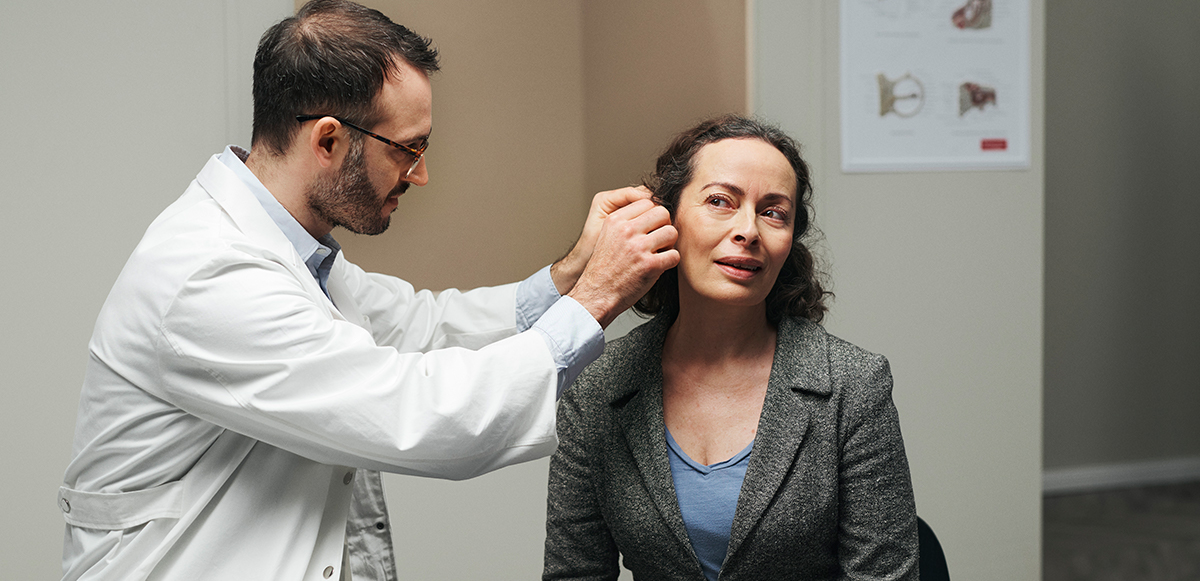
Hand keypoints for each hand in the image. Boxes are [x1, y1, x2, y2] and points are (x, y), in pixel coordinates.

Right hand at [567, 198, 678, 327]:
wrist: (596, 294)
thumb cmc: (604, 269)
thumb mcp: (608, 236)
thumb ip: (627, 223)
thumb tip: (654, 212)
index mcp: (615, 220)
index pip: (647, 202)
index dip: (653, 215)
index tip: (651, 227)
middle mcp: (626, 230)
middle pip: (662, 212)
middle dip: (664, 225)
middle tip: (659, 238)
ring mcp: (638, 247)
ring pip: (672, 232)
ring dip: (669, 244)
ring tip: (659, 252)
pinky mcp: (649, 265)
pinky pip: (674, 255)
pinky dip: (670, 262)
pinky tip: (659, 266)